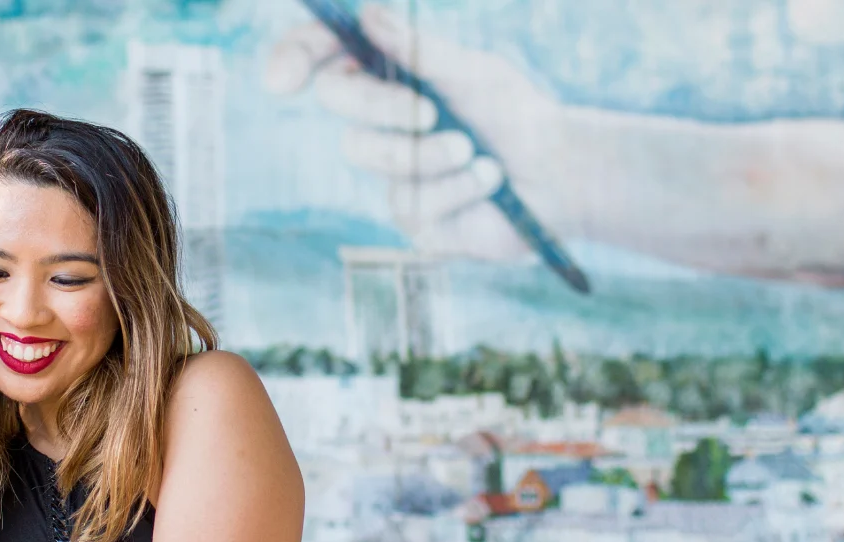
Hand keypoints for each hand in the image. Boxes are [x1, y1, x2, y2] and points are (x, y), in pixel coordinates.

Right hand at [265, 4, 578, 259]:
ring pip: (372, 154)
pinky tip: (489, 184)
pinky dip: (460, 187)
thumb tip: (370, 14)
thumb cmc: (516, 115)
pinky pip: (414, 202)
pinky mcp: (411, 219)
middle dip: (382, 105)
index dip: (294, 57)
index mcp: (386, 76)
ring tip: (476, 155)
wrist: (560, 176)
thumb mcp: (474, 72)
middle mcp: (378, 123)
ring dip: (431, 153)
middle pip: (337, 102)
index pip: (323, 57)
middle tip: (430, 113)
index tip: (283, 77)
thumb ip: (422, 50)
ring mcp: (389, 172)